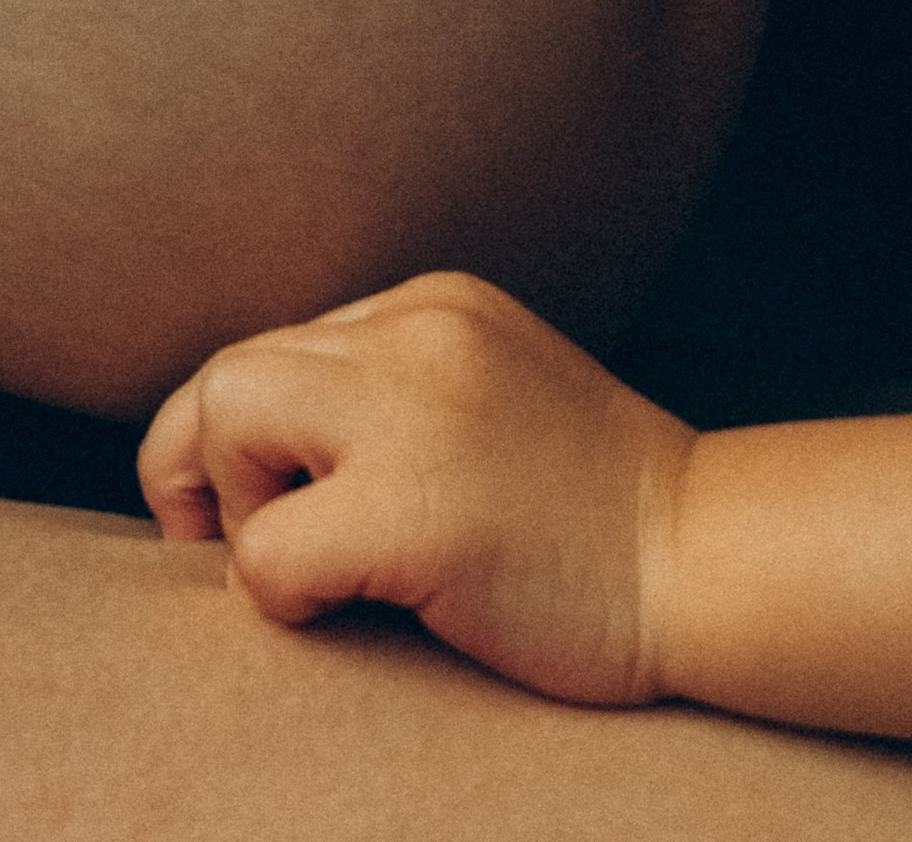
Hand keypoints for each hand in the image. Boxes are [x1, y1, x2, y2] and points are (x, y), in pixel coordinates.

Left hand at [137, 271, 694, 705]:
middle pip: (231, 369)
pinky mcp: (419, 506)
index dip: (239, 436)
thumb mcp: (485, 402)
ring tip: (319, 565)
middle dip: (202, 463)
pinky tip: (356, 606)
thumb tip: (253, 460)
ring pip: (229, 415)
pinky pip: (269, 548)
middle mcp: (419, 329)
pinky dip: (281, 592)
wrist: (708, 561)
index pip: (278, 348)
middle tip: (235, 543)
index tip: (253, 506)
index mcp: (435, 305)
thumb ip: (391, 397)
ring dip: (244, 510)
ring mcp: (419, 407)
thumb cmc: (593, 517)